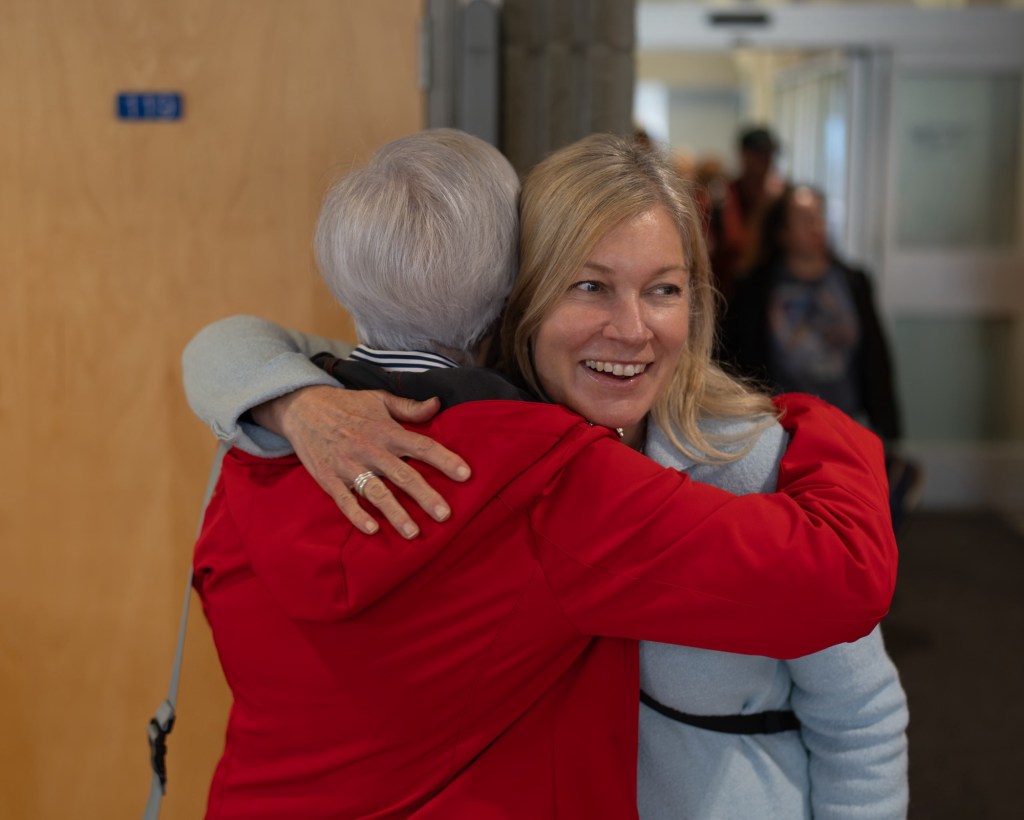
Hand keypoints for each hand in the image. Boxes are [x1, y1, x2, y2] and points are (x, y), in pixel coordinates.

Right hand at [252, 386, 469, 537]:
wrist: (301, 407)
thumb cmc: (346, 405)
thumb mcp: (379, 399)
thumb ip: (409, 407)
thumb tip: (437, 405)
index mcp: (387, 431)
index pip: (422, 446)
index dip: (445, 460)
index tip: (466, 475)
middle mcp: (371, 449)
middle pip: (404, 475)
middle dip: (425, 496)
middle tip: (446, 515)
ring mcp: (349, 465)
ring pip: (377, 492)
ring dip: (395, 513)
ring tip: (413, 533)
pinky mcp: (329, 478)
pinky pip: (344, 500)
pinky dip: (357, 515)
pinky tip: (372, 530)